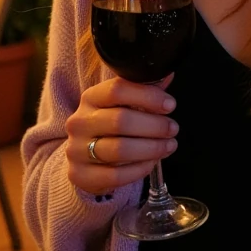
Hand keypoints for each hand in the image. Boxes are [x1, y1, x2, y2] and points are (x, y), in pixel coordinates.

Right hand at [65, 74, 177, 195]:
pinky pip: (116, 175)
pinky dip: (139, 169)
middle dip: (154, 125)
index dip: (147, 96)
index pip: (117, 89)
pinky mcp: (80, 175)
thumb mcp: (123, 105)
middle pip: (121, 120)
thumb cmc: (110, 126)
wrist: (83, 157)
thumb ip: (143, 91)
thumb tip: (167, 75)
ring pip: (120, 149)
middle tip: (173, 129)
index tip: (169, 104)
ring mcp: (77, 150)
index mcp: (90, 98)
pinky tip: (151, 163)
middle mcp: (80, 122)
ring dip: (151, 148)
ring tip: (169, 146)